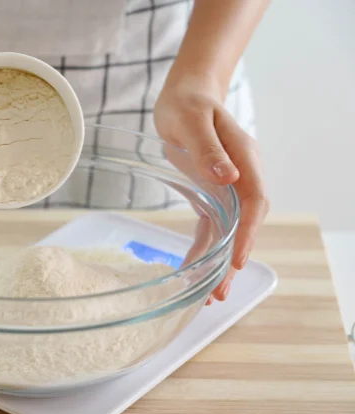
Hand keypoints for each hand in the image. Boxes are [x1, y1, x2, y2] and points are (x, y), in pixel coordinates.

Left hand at [154, 75, 268, 302]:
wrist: (186, 94)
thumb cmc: (188, 102)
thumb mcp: (193, 120)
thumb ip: (209, 149)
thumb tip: (228, 177)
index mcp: (243, 160)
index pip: (253, 202)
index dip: (247, 232)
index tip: (235, 258)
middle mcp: (240, 177)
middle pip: (243, 224)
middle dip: (233, 259)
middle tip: (220, 292)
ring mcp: (226, 187)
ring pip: (227, 231)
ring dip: (218, 262)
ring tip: (210, 295)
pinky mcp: (209, 192)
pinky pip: (209, 225)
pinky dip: (204, 248)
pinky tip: (195, 269)